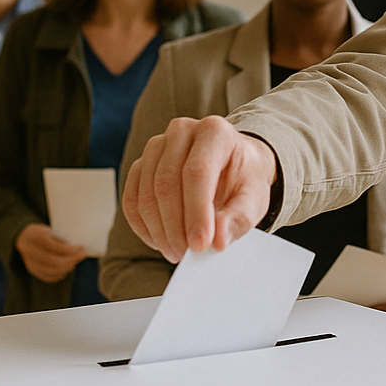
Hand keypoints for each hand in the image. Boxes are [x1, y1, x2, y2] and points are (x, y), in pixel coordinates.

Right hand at [15, 224, 86, 282]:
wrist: (25, 236)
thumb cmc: (42, 232)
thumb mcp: (50, 230)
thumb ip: (60, 239)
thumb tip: (77, 250)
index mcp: (35, 236)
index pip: (53, 246)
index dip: (68, 250)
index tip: (80, 249)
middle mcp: (29, 249)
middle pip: (51, 260)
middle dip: (70, 260)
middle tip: (81, 257)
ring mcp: (29, 261)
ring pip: (50, 270)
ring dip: (65, 268)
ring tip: (74, 263)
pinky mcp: (31, 269)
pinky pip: (46, 276)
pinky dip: (58, 275)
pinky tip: (65, 271)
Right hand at [122, 116, 277, 262]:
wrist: (231, 167)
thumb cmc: (242, 180)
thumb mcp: (254, 198)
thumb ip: (239, 218)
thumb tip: (218, 240)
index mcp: (214, 131)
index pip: (197, 171)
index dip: (196, 212)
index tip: (201, 245)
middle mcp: (181, 131)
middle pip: (166, 182)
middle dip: (174, 226)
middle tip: (186, 254)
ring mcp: (157, 146)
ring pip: (146, 192)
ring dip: (158, 230)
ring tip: (176, 251)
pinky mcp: (141, 165)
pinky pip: (131, 198)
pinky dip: (142, 226)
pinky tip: (160, 242)